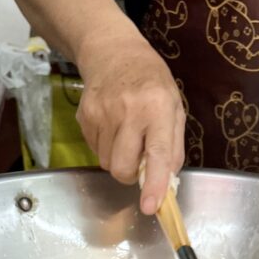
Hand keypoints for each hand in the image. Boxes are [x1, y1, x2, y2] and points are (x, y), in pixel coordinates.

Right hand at [76, 26, 184, 213]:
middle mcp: (128, 111)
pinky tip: (112, 127)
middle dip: (130, 175)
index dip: (153, 183)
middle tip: (138, 160)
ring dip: (118, 159)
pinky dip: (105, 147)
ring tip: (126, 135)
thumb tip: (167, 183)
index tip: (151, 206)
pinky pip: (95, 150)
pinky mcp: (84, 116)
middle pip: (122, 167)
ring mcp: (102, 113)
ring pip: (107, 163)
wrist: (112, 52)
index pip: (156, 153)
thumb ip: (173, 148)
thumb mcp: (174, 108)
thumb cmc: (151, 83)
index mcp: (158, 108)